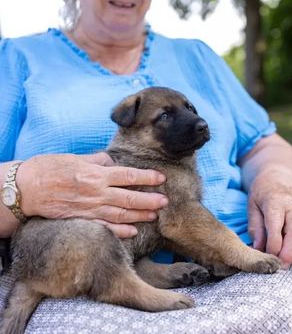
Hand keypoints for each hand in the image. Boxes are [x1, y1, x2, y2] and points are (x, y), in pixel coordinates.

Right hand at [17, 153, 167, 237]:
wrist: (26, 189)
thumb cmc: (49, 168)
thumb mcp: (75, 158)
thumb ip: (97, 161)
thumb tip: (112, 161)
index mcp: (96, 174)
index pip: (128, 176)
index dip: (147, 178)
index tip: (161, 178)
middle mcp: (96, 193)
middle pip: (129, 198)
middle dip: (150, 200)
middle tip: (165, 201)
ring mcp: (89, 209)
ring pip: (121, 215)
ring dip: (140, 216)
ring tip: (154, 216)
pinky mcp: (81, 220)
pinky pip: (104, 228)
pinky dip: (120, 232)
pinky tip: (133, 232)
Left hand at [248, 166, 291, 267]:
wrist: (279, 178)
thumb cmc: (262, 192)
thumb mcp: (252, 205)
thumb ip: (255, 226)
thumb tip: (258, 248)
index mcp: (275, 202)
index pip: (276, 226)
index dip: (273, 244)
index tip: (267, 255)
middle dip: (289, 252)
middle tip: (281, 266)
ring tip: (284, 263)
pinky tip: (289, 254)